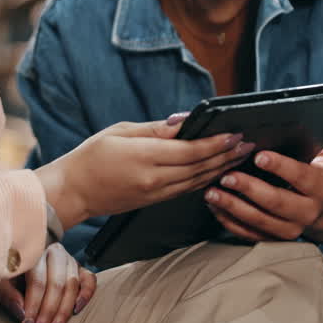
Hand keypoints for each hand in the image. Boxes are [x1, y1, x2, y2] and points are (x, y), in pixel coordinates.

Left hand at [0, 243, 94, 322]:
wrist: (24, 257)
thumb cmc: (11, 272)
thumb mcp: (1, 280)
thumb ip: (8, 294)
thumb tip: (21, 313)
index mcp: (34, 252)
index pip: (37, 282)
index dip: (33, 307)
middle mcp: (54, 252)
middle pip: (56, 285)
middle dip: (48, 314)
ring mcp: (70, 259)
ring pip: (72, 286)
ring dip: (63, 313)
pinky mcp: (81, 267)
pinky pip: (89, 280)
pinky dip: (86, 295)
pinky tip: (76, 311)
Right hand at [36, 114, 254, 229]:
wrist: (73, 192)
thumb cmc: (92, 156)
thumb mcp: (121, 131)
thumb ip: (156, 129)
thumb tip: (184, 121)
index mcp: (146, 158)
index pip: (191, 151)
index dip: (217, 143)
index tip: (235, 133)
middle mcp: (155, 179)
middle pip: (201, 168)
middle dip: (227, 155)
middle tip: (248, 144)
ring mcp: (156, 194)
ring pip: (198, 182)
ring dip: (221, 169)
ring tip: (239, 157)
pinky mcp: (155, 201)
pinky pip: (187, 190)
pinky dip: (205, 179)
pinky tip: (216, 171)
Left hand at [204, 128, 322, 243]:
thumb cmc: (319, 173)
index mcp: (321, 187)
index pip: (301, 176)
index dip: (280, 167)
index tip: (259, 156)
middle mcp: (308, 211)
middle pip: (277, 202)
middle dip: (249, 188)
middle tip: (227, 175)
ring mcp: (290, 228)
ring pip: (259, 220)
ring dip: (233, 206)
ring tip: (212, 192)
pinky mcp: (274, 238)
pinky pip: (249, 233)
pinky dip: (229, 221)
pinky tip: (214, 207)